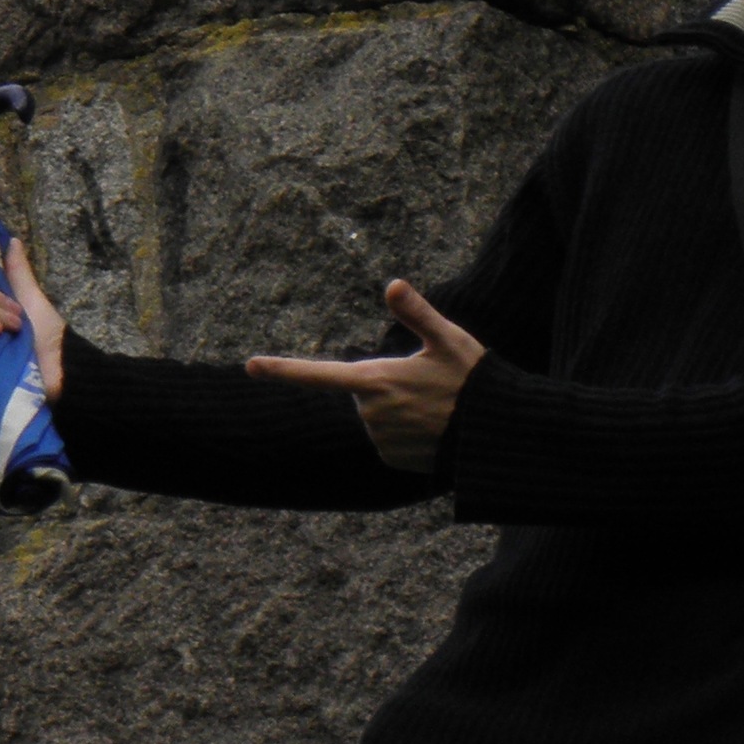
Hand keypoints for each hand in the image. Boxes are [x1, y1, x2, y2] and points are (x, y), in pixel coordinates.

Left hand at [247, 280, 484, 472]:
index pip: (317, 374)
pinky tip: (433, 428)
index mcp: (375, 380)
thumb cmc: (473, 381)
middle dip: (388, 384)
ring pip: (377, 414)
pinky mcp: (392, 458)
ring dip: (399, 408)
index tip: (251, 366)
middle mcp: (371, 413)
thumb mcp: (449, 340)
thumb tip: (392, 285)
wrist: (493, 435)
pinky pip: (389, 437)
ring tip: (436, 407)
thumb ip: (417, 314)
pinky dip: (406, 430)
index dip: (282, 370)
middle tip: (429, 384)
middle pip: (363, 390)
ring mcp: (380, 439)